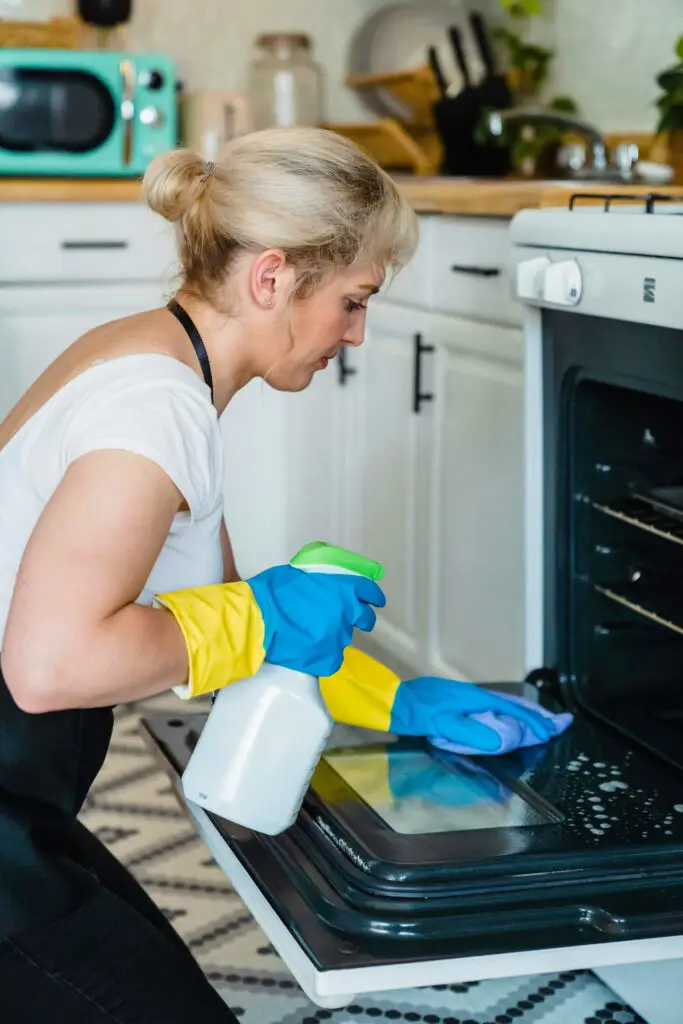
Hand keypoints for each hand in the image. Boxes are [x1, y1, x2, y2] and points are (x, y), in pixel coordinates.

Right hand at [247, 566, 385, 676]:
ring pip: (343, 638)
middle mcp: (347, 613)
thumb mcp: (303, 570)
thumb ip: (324, 577)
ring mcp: (339, 638)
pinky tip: (306, 649)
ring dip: (333, 635)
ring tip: (311, 634)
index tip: (373, 601)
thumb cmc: (274, 590)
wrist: (256, 619)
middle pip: (365, 618)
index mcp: (344, 588)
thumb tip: (331, 579)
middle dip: (360, 619)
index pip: (370, 592)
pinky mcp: (328, 659)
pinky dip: (322, 655)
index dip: (372, 597)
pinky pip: (331, 658)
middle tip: (344, 620)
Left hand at [390, 677, 559, 753]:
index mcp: (474, 699)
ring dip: (525, 713)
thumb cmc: (415, 713)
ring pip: (504, 704)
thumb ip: (472, 734)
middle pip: (513, 704)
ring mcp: (467, 697)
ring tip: (543, 721)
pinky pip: (494, 705)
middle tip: (560, 723)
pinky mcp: (460, 701)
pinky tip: (510, 717)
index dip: (533, 722)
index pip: (512, 710)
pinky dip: (509, 711)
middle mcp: (474, 695)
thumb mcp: (442, 726)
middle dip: (537, 714)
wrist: (393, 701)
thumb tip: (501, 741)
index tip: (552, 731)